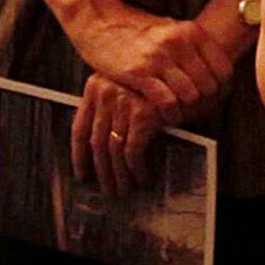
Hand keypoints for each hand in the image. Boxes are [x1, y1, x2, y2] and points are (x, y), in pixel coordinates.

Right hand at [64, 0, 234, 118]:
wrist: (98, 20)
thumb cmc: (135, 28)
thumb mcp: (170, 29)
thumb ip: (191, 47)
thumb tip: (214, 75)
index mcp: (190, 31)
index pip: (224, 69)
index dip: (221, 90)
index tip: (212, 99)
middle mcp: (178, 42)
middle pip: (209, 86)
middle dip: (203, 104)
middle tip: (192, 109)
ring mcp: (159, 57)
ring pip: (190, 96)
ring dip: (185, 110)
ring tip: (177, 112)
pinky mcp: (139, 73)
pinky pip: (167, 103)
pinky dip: (168, 113)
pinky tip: (161, 113)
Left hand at [71, 74, 168, 195]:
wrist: (185, 74)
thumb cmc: (156, 84)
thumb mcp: (125, 89)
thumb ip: (111, 111)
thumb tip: (101, 154)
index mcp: (94, 87)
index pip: (79, 128)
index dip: (78, 156)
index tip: (81, 174)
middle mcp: (105, 93)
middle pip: (96, 142)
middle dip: (102, 171)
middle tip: (109, 189)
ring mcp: (122, 102)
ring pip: (114, 150)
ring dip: (119, 175)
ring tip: (124, 189)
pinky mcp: (142, 114)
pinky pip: (133, 151)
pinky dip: (137, 169)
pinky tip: (142, 179)